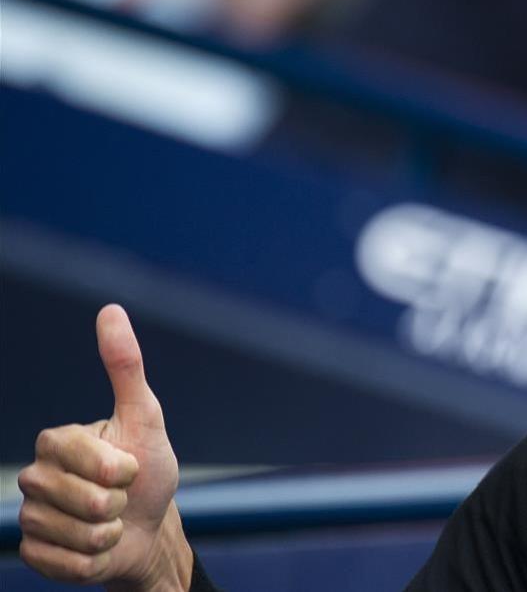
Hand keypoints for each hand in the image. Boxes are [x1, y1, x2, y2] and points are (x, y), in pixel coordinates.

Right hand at [18, 305, 191, 589]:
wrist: (148, 529)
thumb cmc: (149, 471)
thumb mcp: (145, 418)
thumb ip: (126, 366)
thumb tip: (110, 309)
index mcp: (57, 441)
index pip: (85, 458)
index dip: (120, 469)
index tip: (130, 468)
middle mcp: (36, 475)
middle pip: (79, 498)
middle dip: (116, 503)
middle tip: (121, 498)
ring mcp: (31, 515)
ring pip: (72, 532)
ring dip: (106, 533)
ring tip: (111, 522)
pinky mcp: (34, 552)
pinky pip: (62, 562)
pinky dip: (91, 560)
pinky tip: (95, 548)